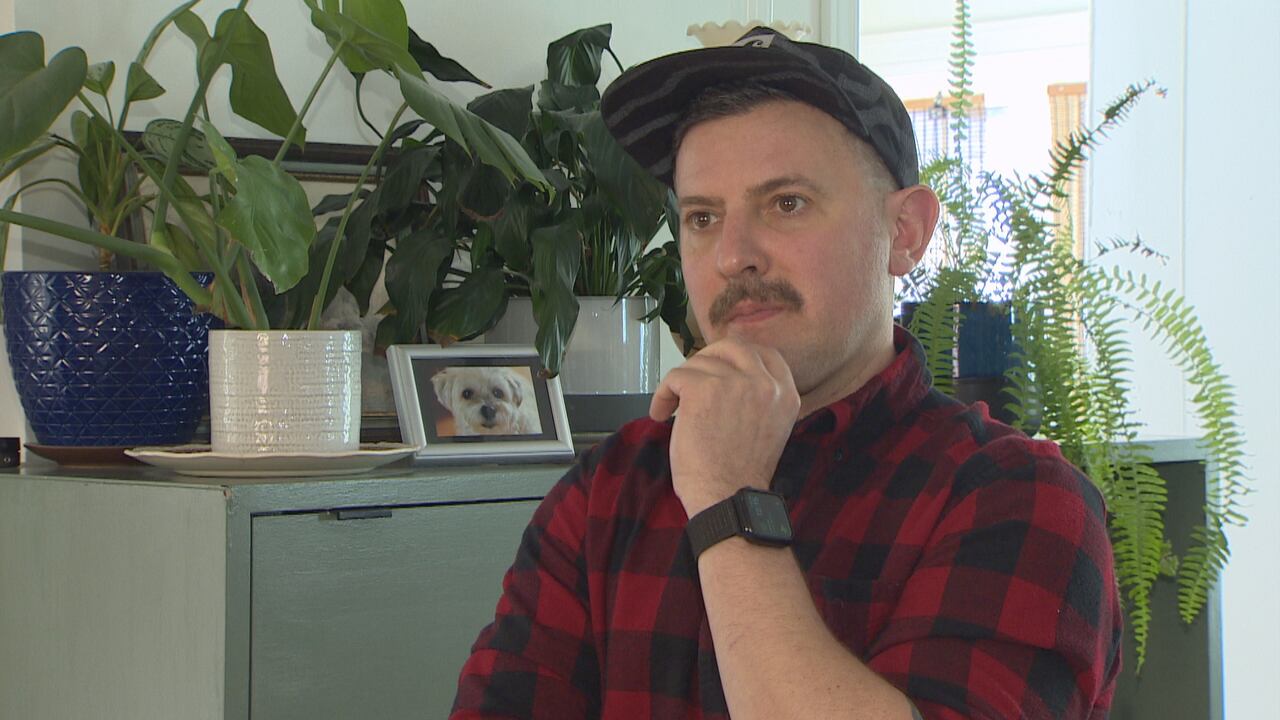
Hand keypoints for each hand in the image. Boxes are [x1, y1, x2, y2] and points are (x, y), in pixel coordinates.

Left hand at [650, 338, 800, 517]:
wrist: (727, 499)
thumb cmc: (739, 474)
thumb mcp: (767, 427)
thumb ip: (758, 398)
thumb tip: (730, 375)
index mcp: (786, 394)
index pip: (766, 354)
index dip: (736, 358)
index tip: (718, 369)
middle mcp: (766, 384)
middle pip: (732, 346)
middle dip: (707, 359)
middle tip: (691, 380)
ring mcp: (736, 383)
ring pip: (699, 362)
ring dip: (681, 384)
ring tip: (674, 409)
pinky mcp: (704, 389)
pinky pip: (675, 377)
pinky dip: (662, 395)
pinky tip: (662, 414)